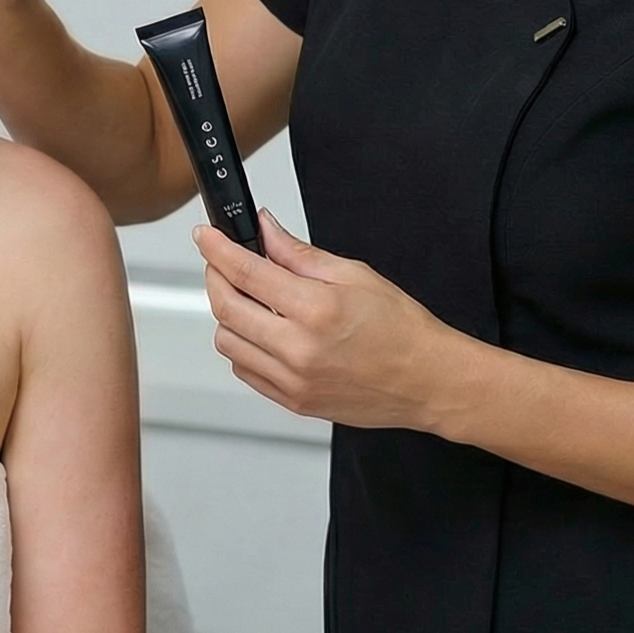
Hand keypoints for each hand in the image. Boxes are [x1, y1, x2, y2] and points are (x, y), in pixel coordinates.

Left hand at [195, 212, 463, 430]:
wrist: (427, 380)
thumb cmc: (402, 329)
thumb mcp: (354, 274)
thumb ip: (299, 253)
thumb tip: (265, 231)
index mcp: (315, 309)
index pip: (246, 272)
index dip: (217, 249)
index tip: (206, 236)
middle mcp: (298, 348)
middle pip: (226, 308)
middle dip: (216, 277)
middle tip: (223, 262)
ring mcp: (292, 380)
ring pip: (227, 342)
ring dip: (228, 315)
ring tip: (249, 299)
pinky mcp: (293, 401)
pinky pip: (245, 370)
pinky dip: (243, 346)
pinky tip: (263, 331)